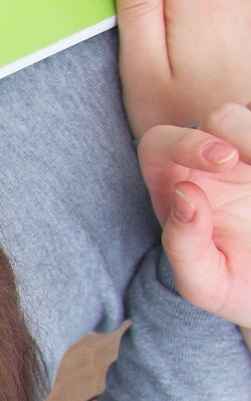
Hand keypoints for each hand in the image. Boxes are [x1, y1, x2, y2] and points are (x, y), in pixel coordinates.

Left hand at [141, 102, 250, 324]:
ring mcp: (248, 154)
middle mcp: (211, 163)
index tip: (224, 160)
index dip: (184, 142)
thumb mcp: (206, 284)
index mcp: (176, 187)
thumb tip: (184, 195)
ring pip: (248, 113)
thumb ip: (183, 247)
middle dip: (238, 131)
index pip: (159, 145)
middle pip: (216, 118)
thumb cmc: (237, 286)